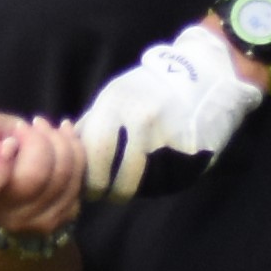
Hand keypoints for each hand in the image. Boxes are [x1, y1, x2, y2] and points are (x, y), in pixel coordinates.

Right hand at [0, 112, 84, 240]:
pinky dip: (74, 149)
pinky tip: (62, 136)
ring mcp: (36, 222)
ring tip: (43, 127)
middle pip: (34, 176)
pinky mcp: (63, 217)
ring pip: (62, 175)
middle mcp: (4, 218)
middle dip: (37, 139)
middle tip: (30, 125)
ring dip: (58, 139)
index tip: (8, 143)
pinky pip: (78, 179)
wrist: (4, 201)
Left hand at [73, 25, 259, 201]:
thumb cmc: (148, 88)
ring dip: (137, 189)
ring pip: (147, 183)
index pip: (95, 154)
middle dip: (112, 193)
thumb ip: (90, 125)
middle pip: (122, 177)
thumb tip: (65, 155)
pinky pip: (171, 180)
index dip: (90, 180)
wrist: (204, 73)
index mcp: (116, 104)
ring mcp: (169, 135)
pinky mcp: (193, 149)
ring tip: (133, 183)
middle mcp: (142, 119)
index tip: (90, 190)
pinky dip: (161, 184)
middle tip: (110, 197)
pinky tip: (157, 174)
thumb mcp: (114, 95)